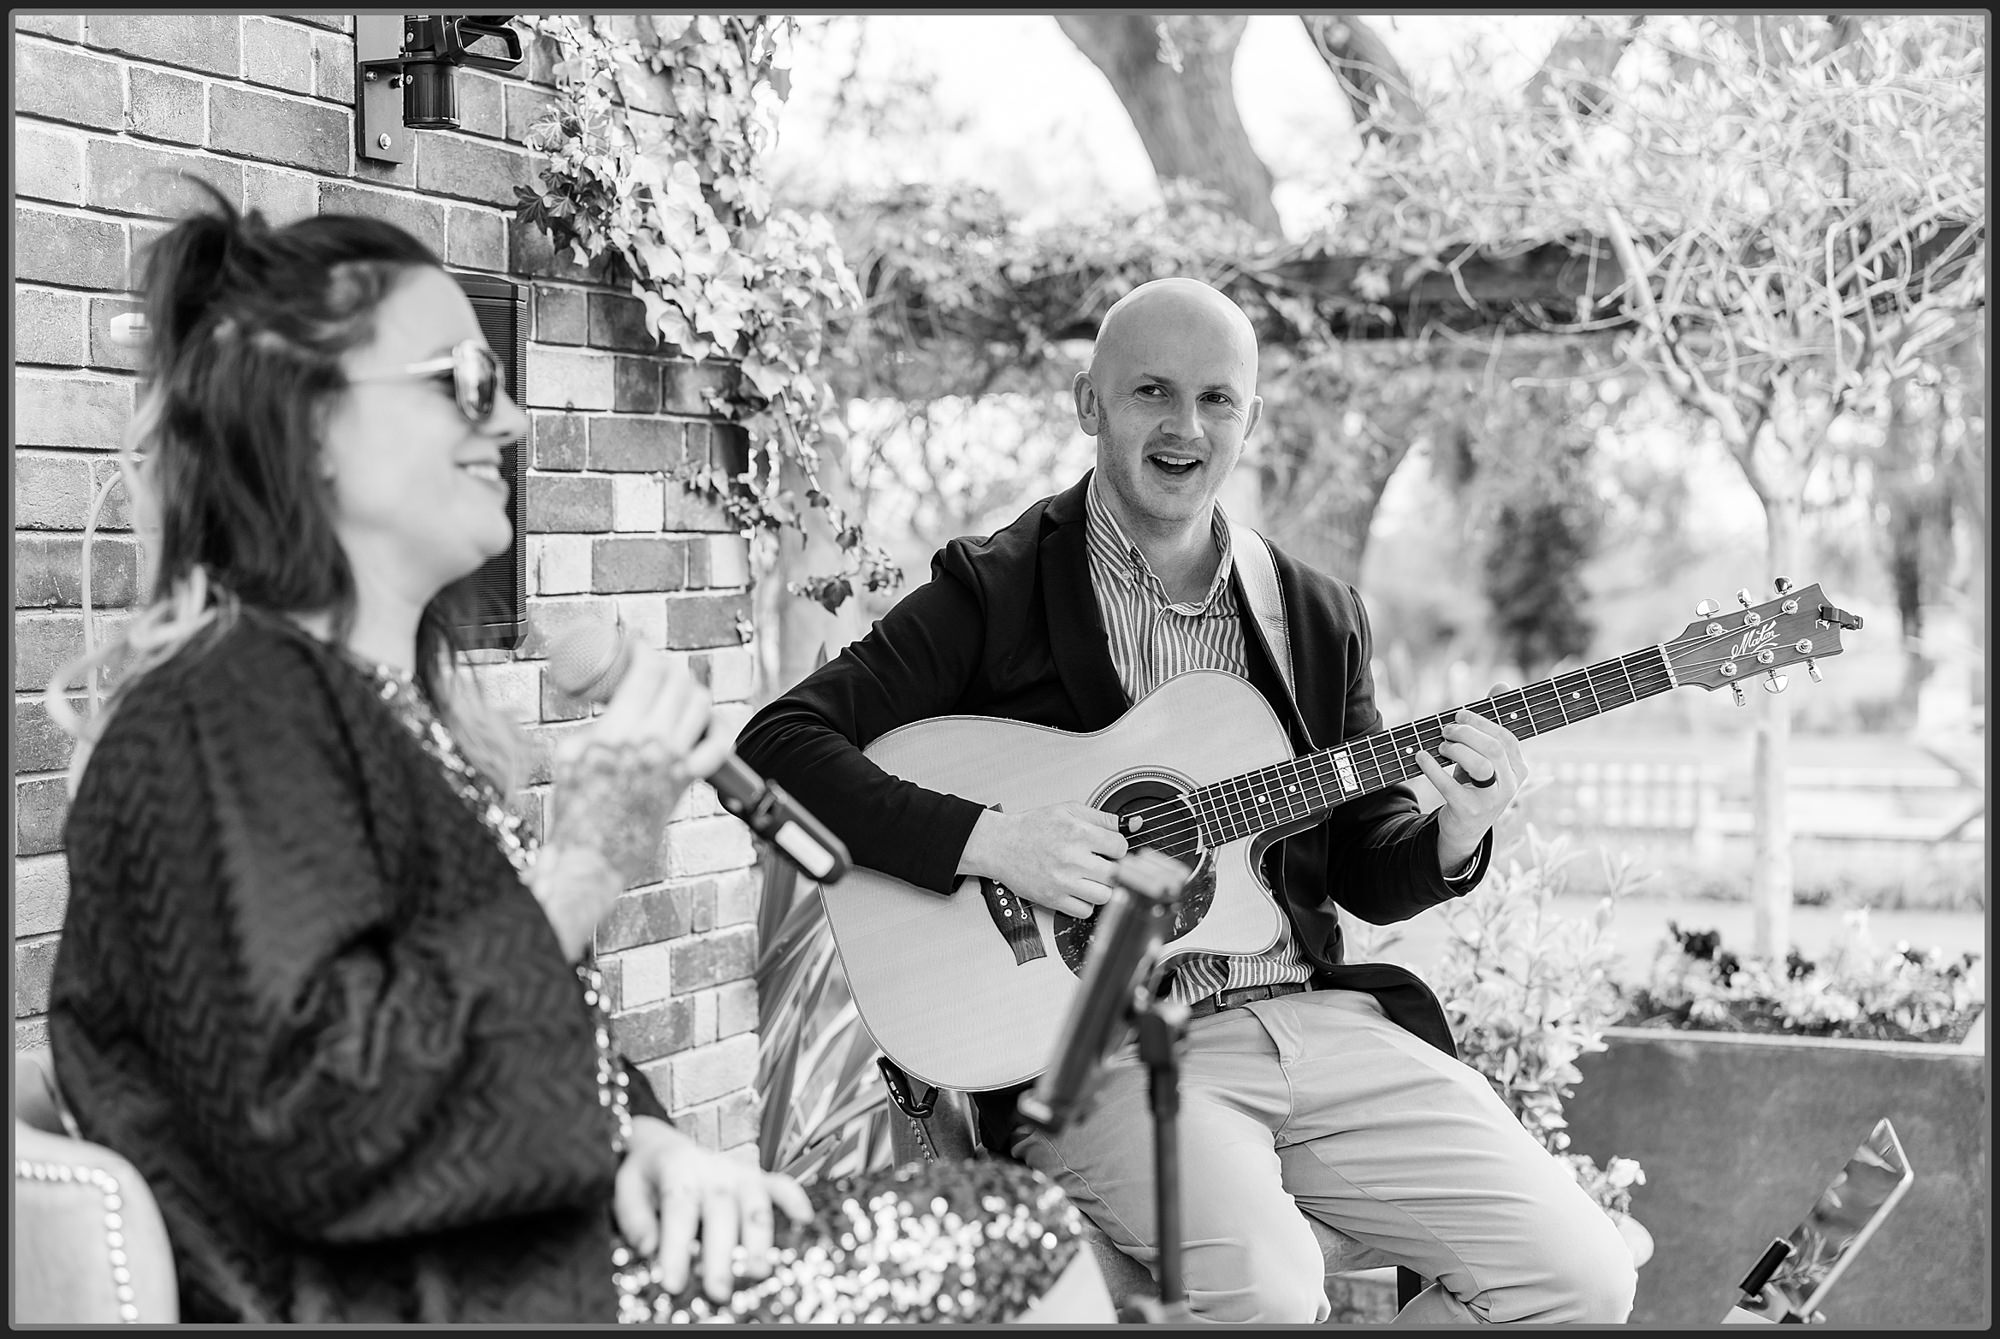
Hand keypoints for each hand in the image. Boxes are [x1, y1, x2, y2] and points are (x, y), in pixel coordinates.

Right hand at [535, 646, 733, 958]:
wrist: (592, 854)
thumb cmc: (573, 807)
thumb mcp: (570, 752)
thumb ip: (597, 722)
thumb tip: (610, 698)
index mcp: (619, 731)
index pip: (647, 671)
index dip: (644, 647)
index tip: (636, 641)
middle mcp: (653, 743)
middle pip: (678, 681)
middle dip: (668, 664)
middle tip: (654, 664)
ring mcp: (675, 762)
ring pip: (701, 704)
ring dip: (690, 689)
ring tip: (674, 690)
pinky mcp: (687, 781)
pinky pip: (718, 746)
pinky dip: (716, 728)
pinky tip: (704, 722)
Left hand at [614, 1116, 813, 1304]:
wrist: (668, 1142)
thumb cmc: (647, 1177)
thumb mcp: (626, 1188)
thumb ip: (633, 1217)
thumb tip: (647, 1247)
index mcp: (678, 1169)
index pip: (678, 1209)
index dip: (676, 1246)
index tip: (671, 1284)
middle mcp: (714, 1170)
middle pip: (720, 1212)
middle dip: (720, 1253)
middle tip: (717, 1291)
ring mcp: (741, 1174)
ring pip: (755, 1204)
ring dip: (759, 1238)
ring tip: (758, 1273)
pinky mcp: (760, 1180)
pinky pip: (782, 1185)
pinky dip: (795, 1200)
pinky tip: (804, 1221)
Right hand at [957, 801, 1126, 918]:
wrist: (1000, 845)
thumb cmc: (1032, 828)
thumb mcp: (1067, 810)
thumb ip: (1102, 817)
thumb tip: (1132, 823)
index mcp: (1078, 833)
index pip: (1120, 846)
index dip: (1117, 847)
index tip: (1110, 848)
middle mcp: (1072, 858)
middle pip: (1116, 873)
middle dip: (1113, 868)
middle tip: (1103, 864)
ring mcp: (1063, 881)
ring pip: (1105, 895)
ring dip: (1102, 887)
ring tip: (1091, 877)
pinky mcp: (1054, 899)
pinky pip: (1085, 911)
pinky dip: (1086, 903)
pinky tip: (1079, 889)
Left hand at [1411, 685, 1525, 875]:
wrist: (1464, 828)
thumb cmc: (1474, 783)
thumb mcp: (1485, 756)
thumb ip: (1491, 723)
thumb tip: (1502, 685)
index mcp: (1519, 768)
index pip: (1506, 737)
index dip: (1481, 721)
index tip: (1459, 714)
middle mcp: (1511, 784)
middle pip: (1493, 748)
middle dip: (1466, 733)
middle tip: (1446, 730)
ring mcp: (1493, 800)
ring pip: (1480, 765)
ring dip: (1455, 749)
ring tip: (1440, 746)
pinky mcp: (1470, 812)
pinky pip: (1450, 786)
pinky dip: (1432, 768)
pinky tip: (1421, 757)